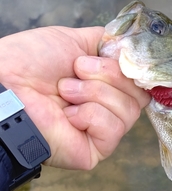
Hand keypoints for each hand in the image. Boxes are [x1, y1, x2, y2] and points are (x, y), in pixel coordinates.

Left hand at [0, 26, 149, 168]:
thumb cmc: (33, 63)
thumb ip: (107, 43)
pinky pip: (113, 128)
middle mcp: (108, 109)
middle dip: (108, 76)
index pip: (139, 81)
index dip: (132, 68)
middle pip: (138, 95)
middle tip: (77, 71)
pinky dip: (90, 115)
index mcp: (106, 85)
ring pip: (129, 111)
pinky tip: (68, 116)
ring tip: (65, 92)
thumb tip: (132, 48)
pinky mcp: (97, 150)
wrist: (10, 85)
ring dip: (94, 93)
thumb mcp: (73, 40)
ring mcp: (104, 132)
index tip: (118, 56)